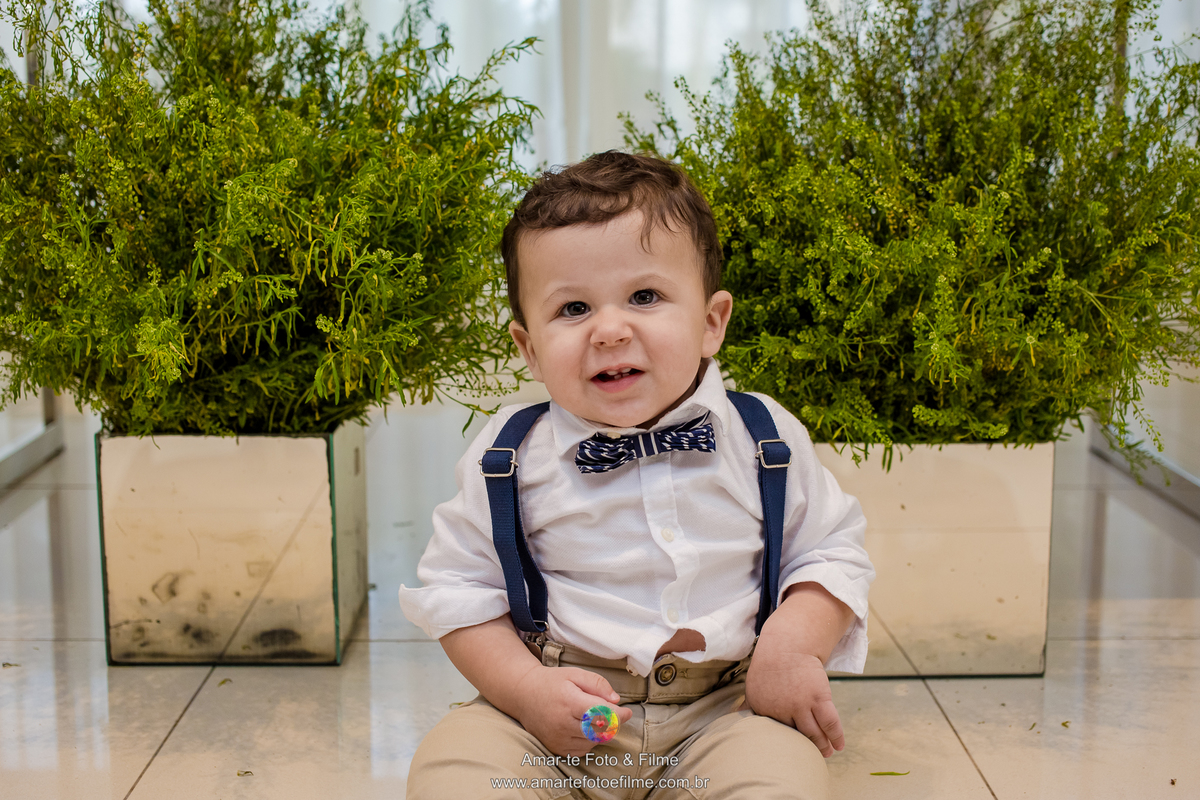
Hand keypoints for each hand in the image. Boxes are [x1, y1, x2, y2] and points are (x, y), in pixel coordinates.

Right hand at [513, 665, 633, 756]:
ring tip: (593, 718)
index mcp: (569, 702)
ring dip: (600, 733)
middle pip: (600, 731)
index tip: (627, 712)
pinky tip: (583, 728)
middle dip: (612, 724)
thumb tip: (616, 700)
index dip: (619, 715)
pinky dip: (589, 741)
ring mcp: (558, 738)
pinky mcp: (556, 748)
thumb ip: (597, 684)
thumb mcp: (575, 674)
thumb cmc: (552, 683)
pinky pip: (582, 750)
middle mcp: (563, 723)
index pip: (602, 714)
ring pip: (593, 742)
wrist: (524, 695)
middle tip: (613, 714)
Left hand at [743, 646, 843, 757]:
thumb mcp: (754, 687)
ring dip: (822, 746)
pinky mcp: (819, 697)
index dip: (783, 745)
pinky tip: (839, 745)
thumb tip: (736, 718)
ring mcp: (802, 704)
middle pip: (795, 738)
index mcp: (763, 709)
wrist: (788, 645)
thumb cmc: (770, 668)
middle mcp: (782, 710)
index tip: (790, 752)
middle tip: (812, 757)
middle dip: (805, 749)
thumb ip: (749, 706)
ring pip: (814, 734)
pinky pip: (830, 722)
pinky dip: (836, 736)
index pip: (774, 735)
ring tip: (826, 752)